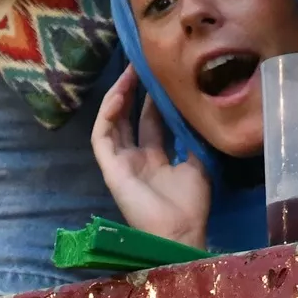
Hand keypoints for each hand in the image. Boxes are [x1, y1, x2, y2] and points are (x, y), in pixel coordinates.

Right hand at [91, 66, 210, 248]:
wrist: (181, 232)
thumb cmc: (191, 204)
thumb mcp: (197, 164)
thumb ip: (190, 140)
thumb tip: (193, 114)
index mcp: (156, 159)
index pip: (149, 121)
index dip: (152, 98)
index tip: (159, 75)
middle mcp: (136, 158)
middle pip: (129, 118)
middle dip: (133, 91)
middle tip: (140, 66)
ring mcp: (121, 163)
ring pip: (112, 123)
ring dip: (118, 97)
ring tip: (128, 73)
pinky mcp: (110, 169)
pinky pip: (101, 138)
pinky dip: (106, 116)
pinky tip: (117, 96)